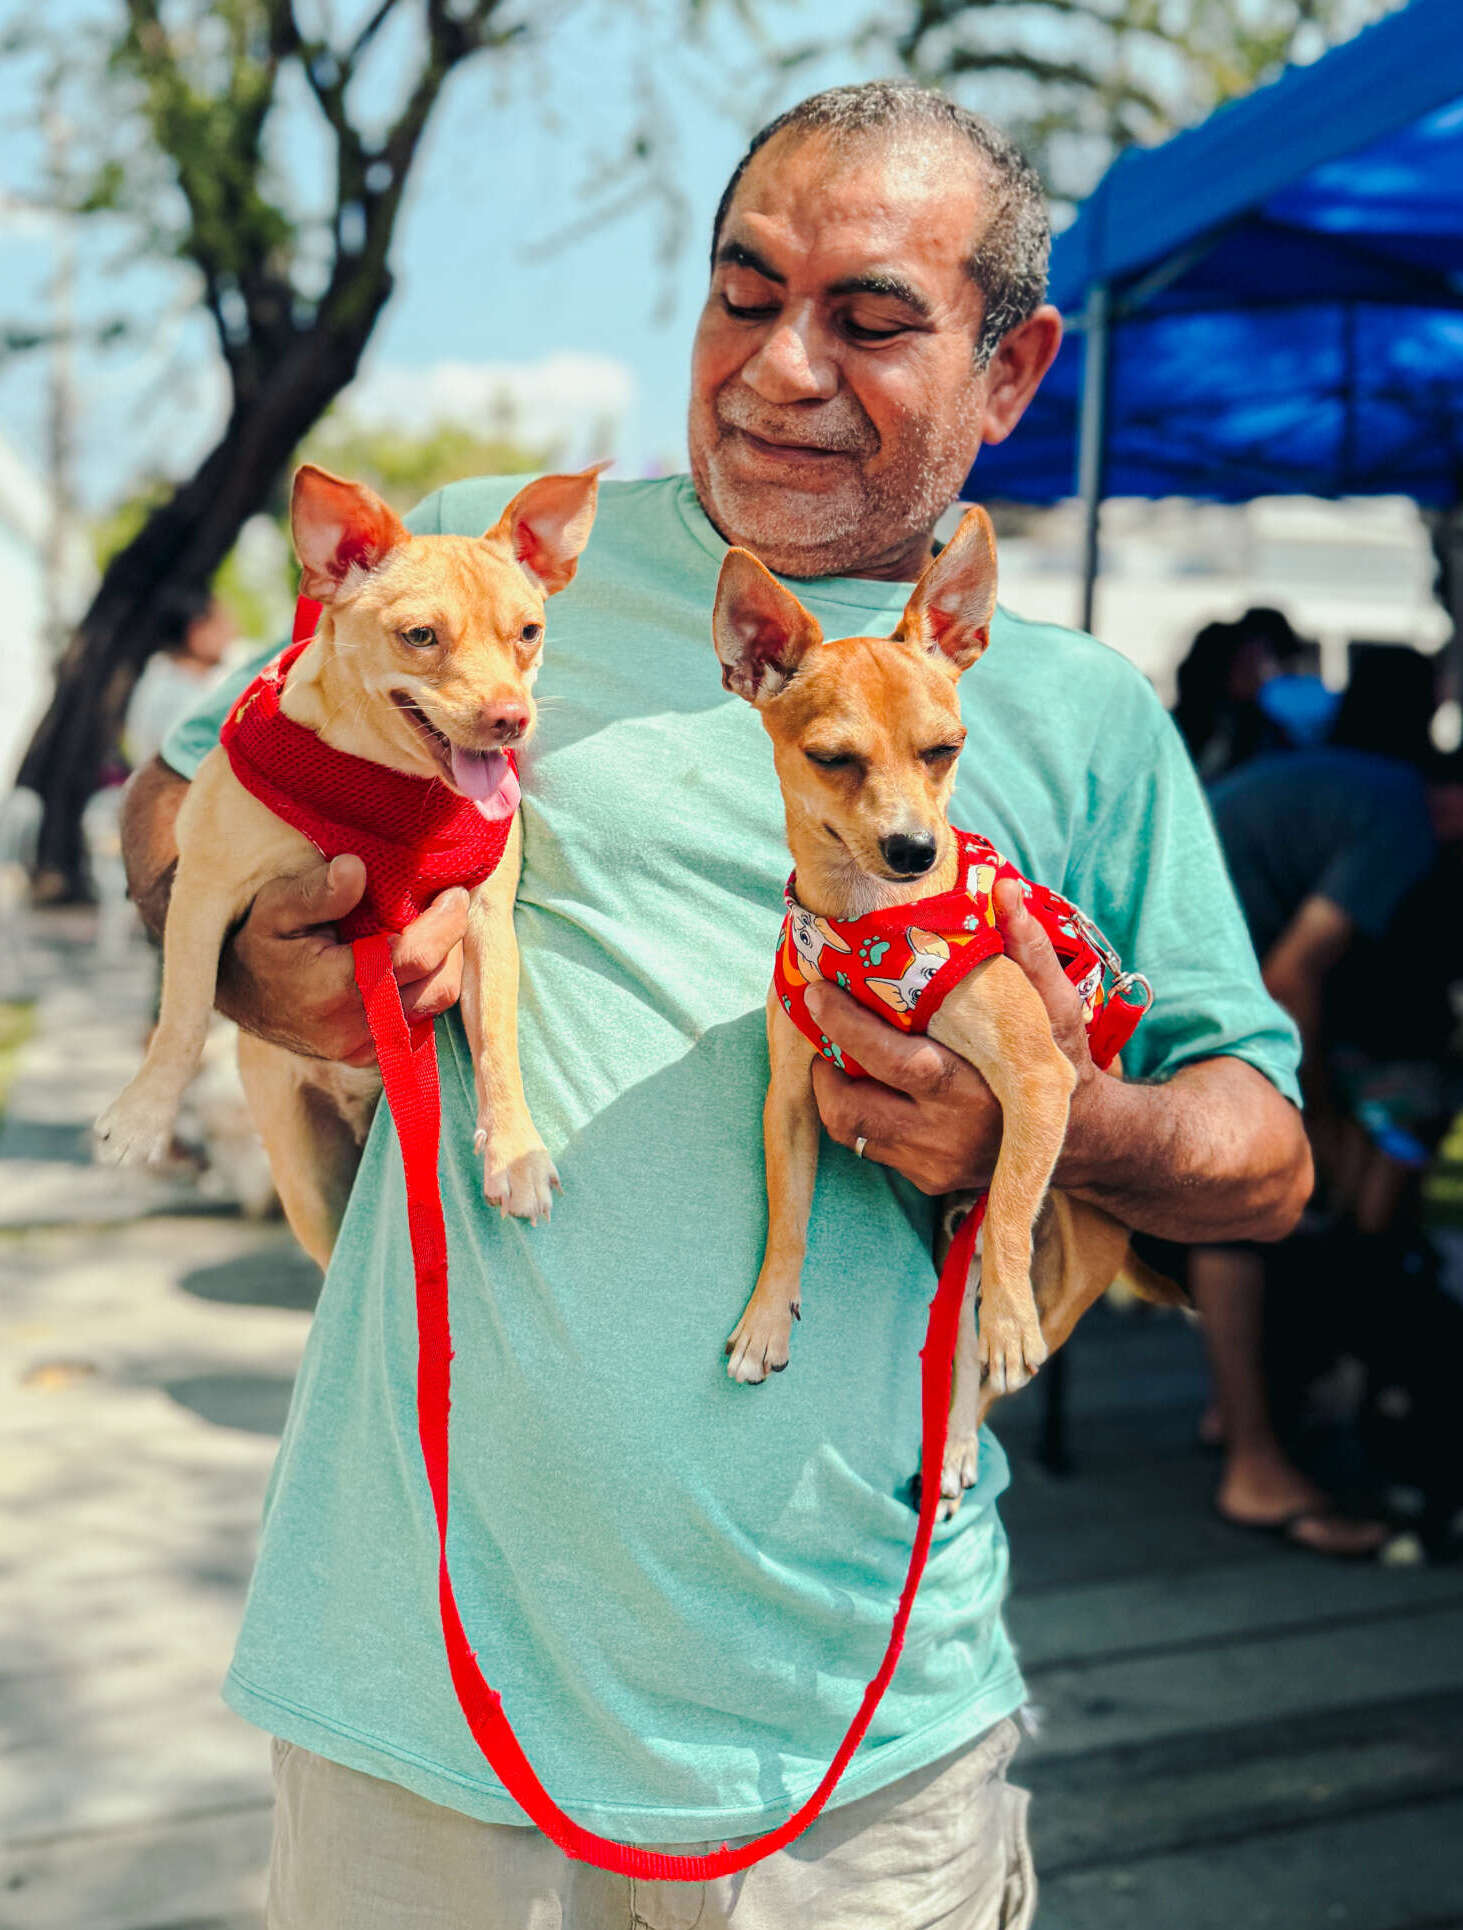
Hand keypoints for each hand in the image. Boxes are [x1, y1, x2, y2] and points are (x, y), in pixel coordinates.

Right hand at [216, 855, 468, 1065]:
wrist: (237, 994)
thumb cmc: (259, 941)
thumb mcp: (277, 906)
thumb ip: (319, 891)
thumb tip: (356, 867)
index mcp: (338, 987)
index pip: (418, 956)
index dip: (447, 922)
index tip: (455, 893)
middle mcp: (355, 1028)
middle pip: (438, 985)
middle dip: (452, 943)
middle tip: (449, 906)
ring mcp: (363, 1049)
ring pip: (434, 1006)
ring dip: (443, 966)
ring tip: (436, 930)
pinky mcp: (368, 1058)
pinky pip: (419, 1023)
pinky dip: (425, 990)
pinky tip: (416, 962)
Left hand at [806, 877, 1101, 1193]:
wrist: (1083, 1141)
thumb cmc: (1062, 1060)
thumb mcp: (1057, 1007)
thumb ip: (1028, 950)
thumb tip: (1005, 891)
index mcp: (977, 1089)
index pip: (896, 1061)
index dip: (849, 1028)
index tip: (818, 993)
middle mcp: (949, 1135)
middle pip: (856, 1108)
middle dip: (824, 1066)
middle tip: (819, 1021)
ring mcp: (935, 1163)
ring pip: (852, 1131)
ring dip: (833, 1091)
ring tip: (837, 1054)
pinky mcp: (928, 1180)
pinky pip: (870, 1146)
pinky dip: (858, 1113)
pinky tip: (868, 1082)